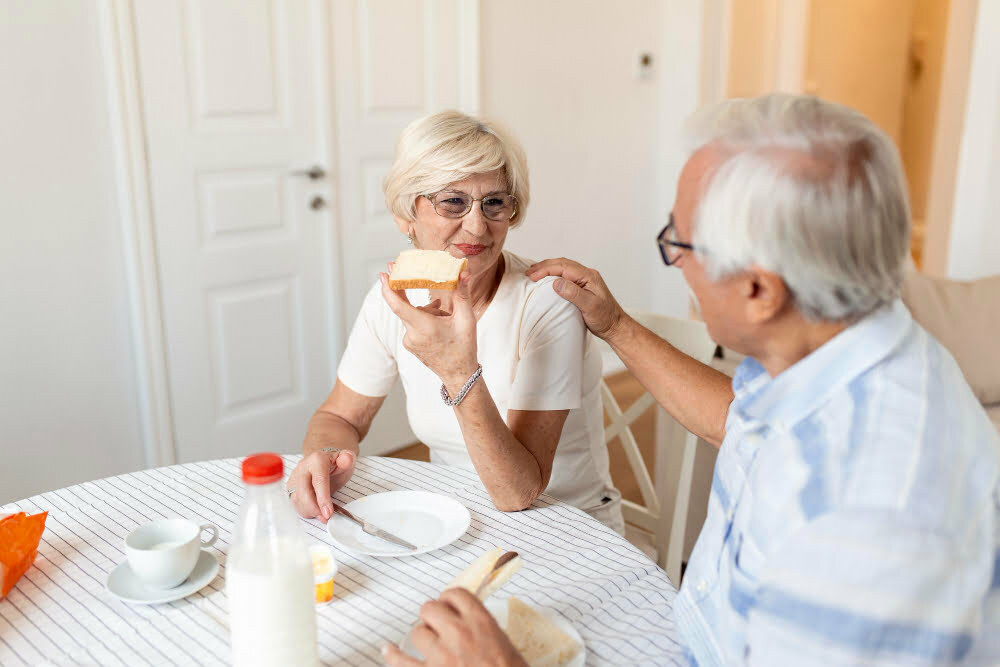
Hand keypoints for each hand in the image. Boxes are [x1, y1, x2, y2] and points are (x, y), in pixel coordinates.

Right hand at [286, 448, 355, 521]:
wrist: (325, 462)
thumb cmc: (335, 463)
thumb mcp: (346, 459)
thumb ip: (347, 459)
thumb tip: (347, 459)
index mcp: (316, 459)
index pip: (318, 480)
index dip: (323, 498)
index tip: (328, 512)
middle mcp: (302, 467)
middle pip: (303, 492)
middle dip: (314, 508)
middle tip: (326, 517)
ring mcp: (294, 477)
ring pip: (297, 499)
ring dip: (309, 511)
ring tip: (323, 516)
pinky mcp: (291, 487)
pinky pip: (294, 502)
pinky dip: (305, 511)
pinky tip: (315, 512)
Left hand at [380, 268, 479, 392]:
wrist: (459, 375)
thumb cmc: (464, 347)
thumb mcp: (466, 319)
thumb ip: (462, 293)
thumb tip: (462, 272)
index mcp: (425, 327)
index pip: (398, 306)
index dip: (388, 289)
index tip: (383, 274)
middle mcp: (412, 335)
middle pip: (404, 306)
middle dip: (404, 289)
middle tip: (396, 267)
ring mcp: (409, 341)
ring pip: (412, 315)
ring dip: (426, 310)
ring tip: (445, 316)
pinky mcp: (409, 345)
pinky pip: (413, 324)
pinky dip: (423, 319)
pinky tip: (439, 321)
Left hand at [382, 589, 526, 666]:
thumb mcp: (504, 644)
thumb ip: (482, 628)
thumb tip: (468, 622)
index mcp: (480, 622)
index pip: (456, 594)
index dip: (449, 599)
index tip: (448, 605)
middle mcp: (458, 633)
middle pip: (430, 609)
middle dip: (433, 616)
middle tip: (437, 625)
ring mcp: (441, 655)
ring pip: (417, 633)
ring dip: (423, 639)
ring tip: (428, 645)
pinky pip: (401, 662)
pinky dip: (393, 656)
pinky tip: (389, 651)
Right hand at [526, 258, 627, 340]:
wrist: (615, 326)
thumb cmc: (604, 318)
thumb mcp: (589, 306)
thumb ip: (573, 293)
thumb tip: (556, 282)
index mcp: (588, 276)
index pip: (563, 267)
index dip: (545, 270)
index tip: (532, 276)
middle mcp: (587, 274)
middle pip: (562, 264)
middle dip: (544, 266)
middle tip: (529, 272)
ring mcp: (585, 280)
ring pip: (563, 268)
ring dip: (548, 268)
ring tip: (534, 272)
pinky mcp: (582, 286)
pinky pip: (566, 275)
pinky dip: (553, 274)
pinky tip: (547, 278)